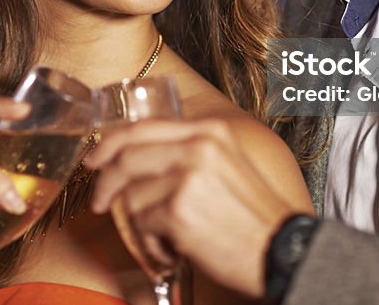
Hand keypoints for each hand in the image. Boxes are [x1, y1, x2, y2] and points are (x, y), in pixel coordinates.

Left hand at [87, 119, 298, 297]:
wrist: (282, 250)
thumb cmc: (252, 216)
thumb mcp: (226, 165)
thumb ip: (186, 152)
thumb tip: (133, 157)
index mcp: (209, 131)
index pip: (143, 127)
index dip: (110, 143)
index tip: (95, 160)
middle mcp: (198, 146)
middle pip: (127, 156)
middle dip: (105, 182)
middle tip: (100, 202)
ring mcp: (187, 177)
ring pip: (132, 194)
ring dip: (140, 221)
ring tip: (166, 235)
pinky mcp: (179, 211)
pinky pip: (142, 224)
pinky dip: (152, 243)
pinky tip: (174, 248)